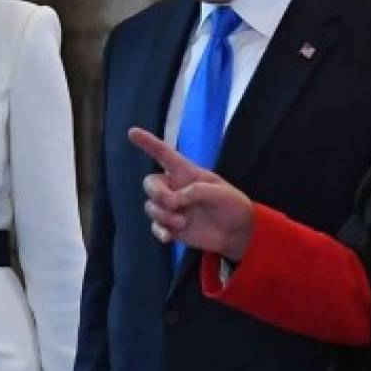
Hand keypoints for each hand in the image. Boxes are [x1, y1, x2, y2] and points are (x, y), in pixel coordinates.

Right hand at [128, 127, 254, 260]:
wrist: (237, 233)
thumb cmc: (232, 205)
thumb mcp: (220, 192)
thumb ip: (197, 191)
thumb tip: (175, 200)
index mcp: (187, 173)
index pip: (164, 155)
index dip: (148, 143)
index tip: (132, 132)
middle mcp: (176, 188)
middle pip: (150, 183)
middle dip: (157, 193)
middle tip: (173, 204)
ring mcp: (173, 208)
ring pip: (151, 207)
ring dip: (163, 215)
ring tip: (182, 222)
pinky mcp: (172, 227)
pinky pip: (156, 226)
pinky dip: (160, 231)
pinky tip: (169, 237)